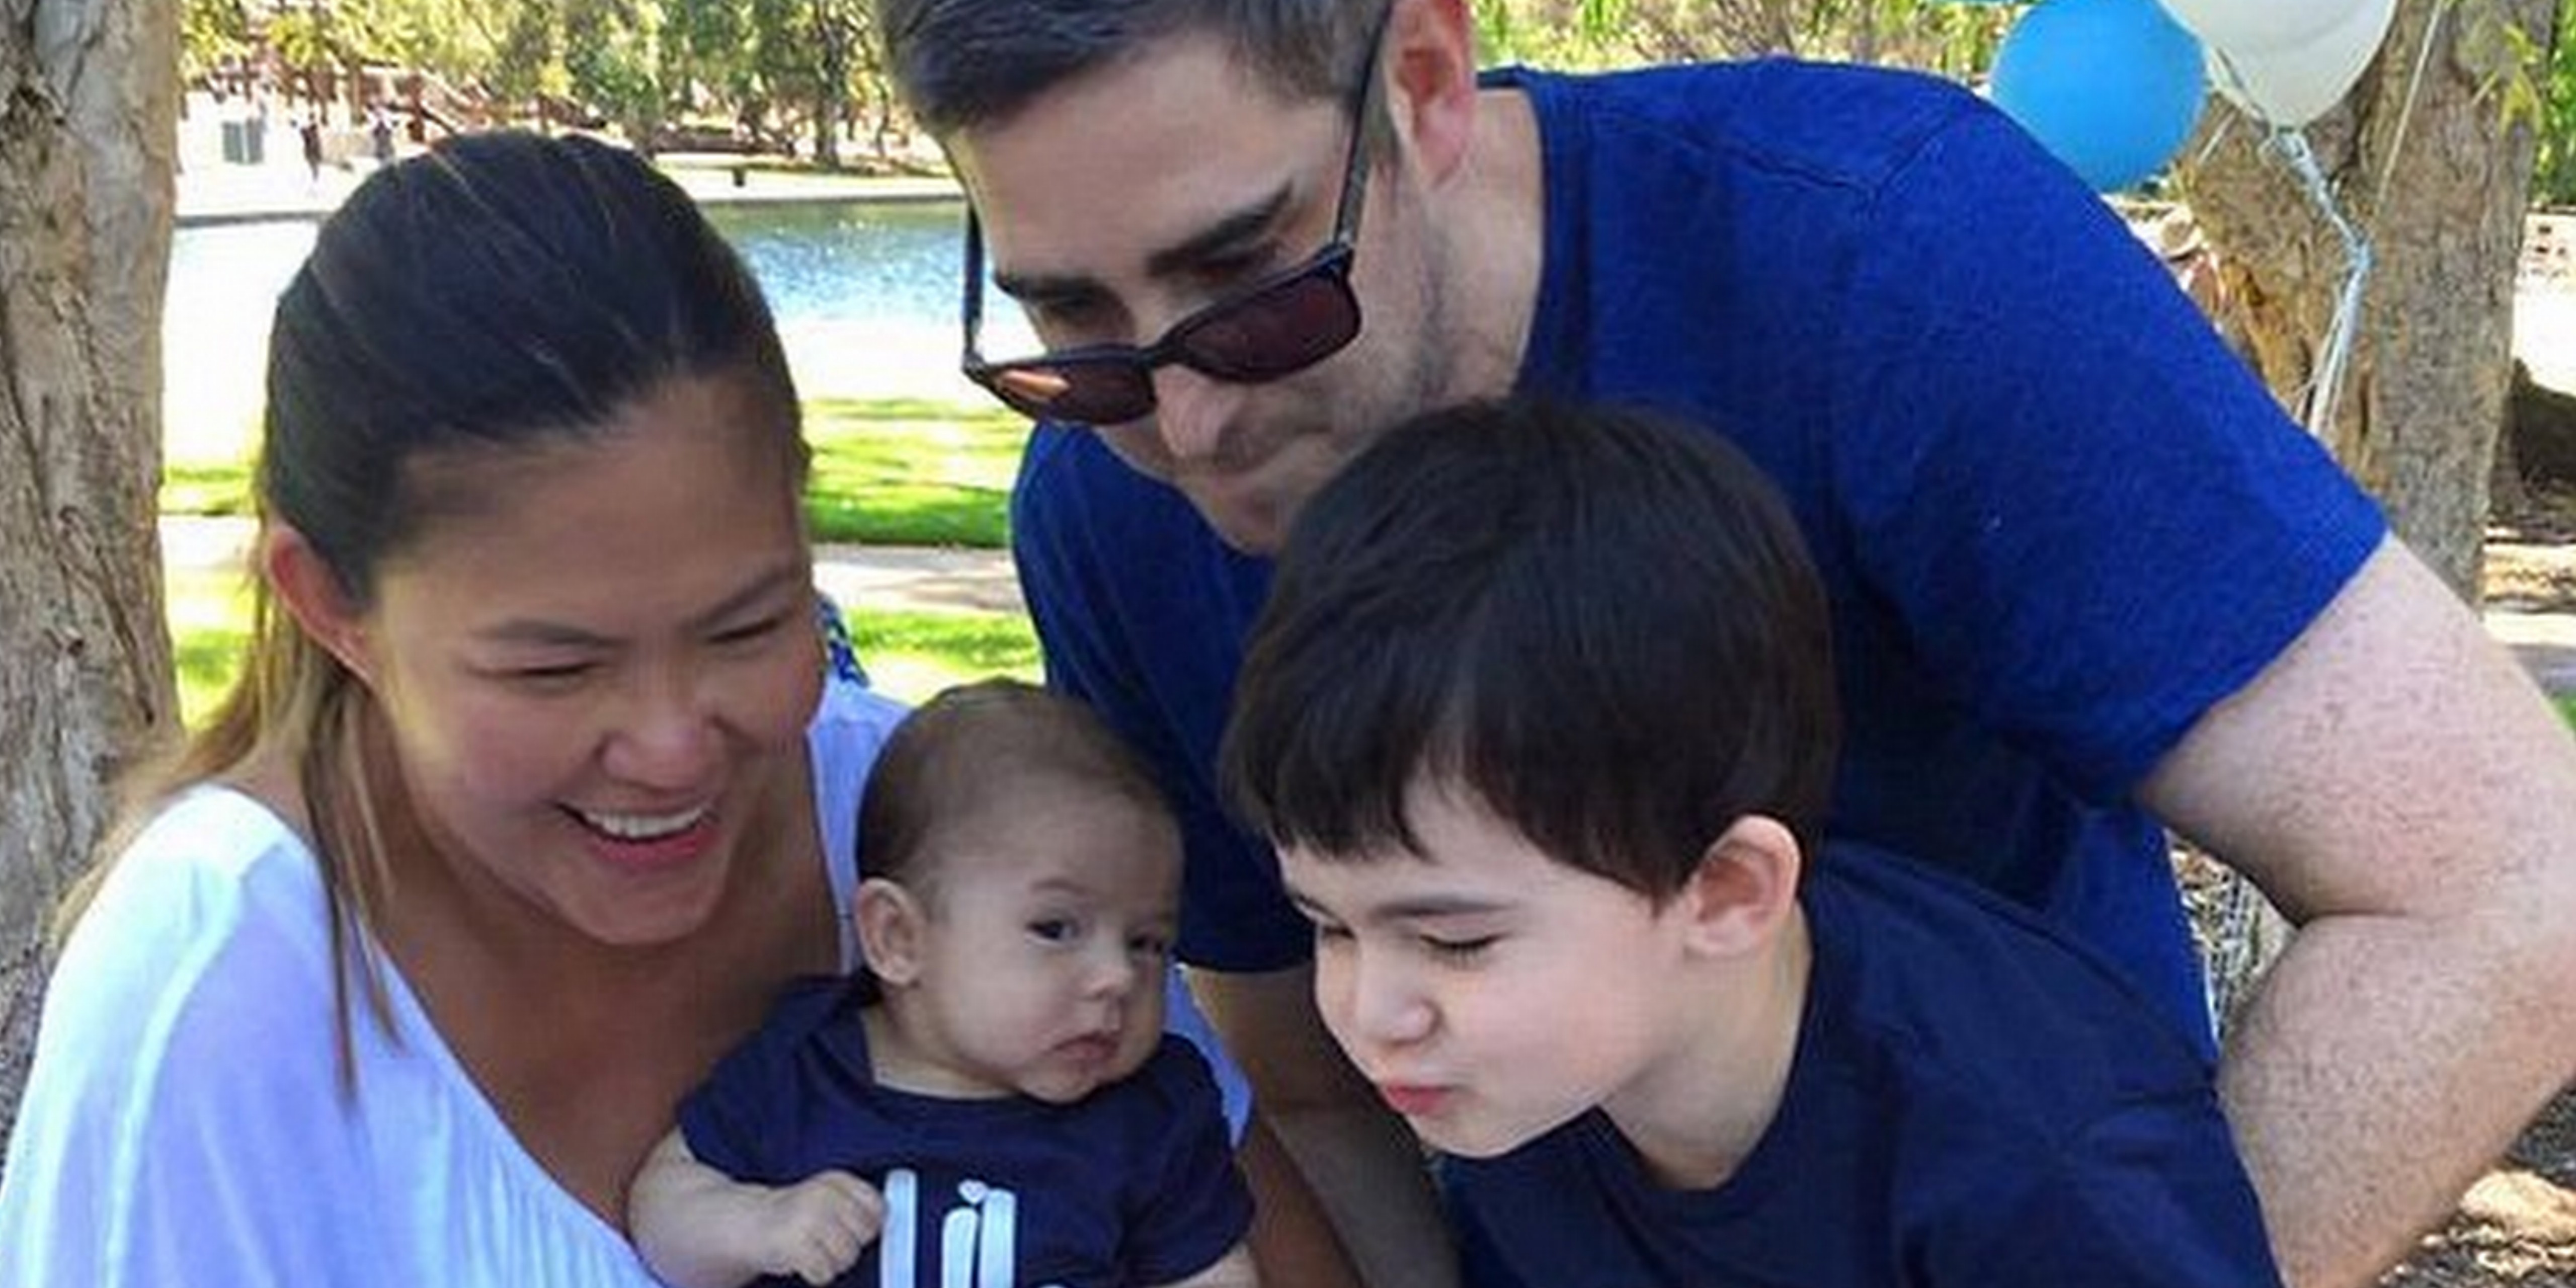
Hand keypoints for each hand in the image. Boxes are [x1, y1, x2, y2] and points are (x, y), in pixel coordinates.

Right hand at [757, 1170, 884, 1285]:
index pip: (877, 1207)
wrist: (748, 1224)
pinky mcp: (795, 1242)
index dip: (869, 1226)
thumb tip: (892, 1228)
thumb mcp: (827, 1198)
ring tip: (813, 1251)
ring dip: (833, 1263)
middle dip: (851, 1246)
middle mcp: (824, 1194)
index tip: (851, 1229)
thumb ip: (857, 1207)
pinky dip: (817, 1275)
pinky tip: (803, 1262)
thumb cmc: (796, 1217)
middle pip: (865, 1234)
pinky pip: (825, 1272)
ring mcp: (809, 1217)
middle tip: (827, 1243)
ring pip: (848, 1256)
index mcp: (836, 1180)